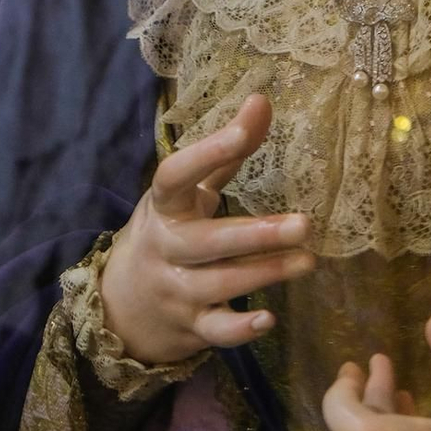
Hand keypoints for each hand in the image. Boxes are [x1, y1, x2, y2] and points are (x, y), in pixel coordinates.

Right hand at [100, 93, 314, 365]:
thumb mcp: (188, 194)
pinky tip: (268, 319)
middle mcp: (167, 248)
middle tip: (305, 224)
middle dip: (256, 235)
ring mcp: (176, 290)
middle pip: (208, 241)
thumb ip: (225, 152)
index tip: (244, 132)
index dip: (207, 153)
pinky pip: (215, 330)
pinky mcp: (190, 326)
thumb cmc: (169, 234)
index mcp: (164, 207)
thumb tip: (262, 99)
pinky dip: (240, 329)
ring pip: (220, 284)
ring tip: (308, 261)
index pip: (175, 176)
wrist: (122, 307)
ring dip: (265, 273)